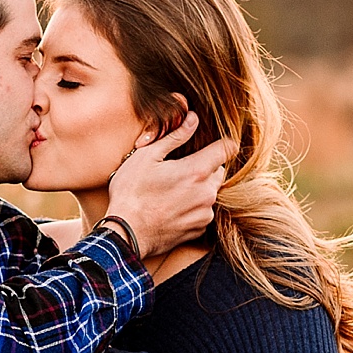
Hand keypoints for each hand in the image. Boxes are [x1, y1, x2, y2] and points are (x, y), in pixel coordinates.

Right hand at [105, 112, 231, 258]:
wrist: (125, 233)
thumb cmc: (131, 193)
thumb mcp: (147, 157)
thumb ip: (175, 136)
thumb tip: (193, 118)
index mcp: (197, 171)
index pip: (228, 148)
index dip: (221, 142)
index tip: (211, 143)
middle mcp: (207, 193)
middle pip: (219, 170)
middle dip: (204, 167)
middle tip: (179, 170)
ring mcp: (205, 213)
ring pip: (211, 192)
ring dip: (199, 188)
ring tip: (172, 191)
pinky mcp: (200, 229)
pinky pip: (204, 211)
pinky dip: (193, 207)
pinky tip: (172, 207)